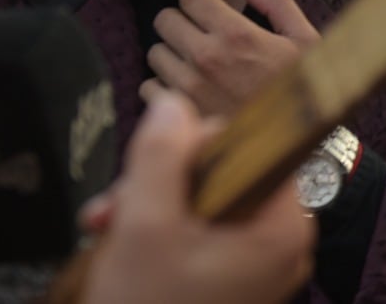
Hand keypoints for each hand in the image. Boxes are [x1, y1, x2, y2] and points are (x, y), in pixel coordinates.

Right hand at [81, 90, 314, 303]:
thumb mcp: (145, 226)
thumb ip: (160, 156)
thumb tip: (173, 103)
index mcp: (282, 225)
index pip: (256, 146)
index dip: (200, 143)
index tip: (153, 161)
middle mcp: (282, 242)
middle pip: (226, 172)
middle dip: (162, 179)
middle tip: (113, 203)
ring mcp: (257, 266)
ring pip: (205, 202)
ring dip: (150, 205)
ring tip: (103, 224)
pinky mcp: (231, 283)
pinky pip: (200, 234)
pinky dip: (160, 232)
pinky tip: (116, 240)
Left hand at [141, 0, 319, 115]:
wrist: (295, 146)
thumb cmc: (301, 92)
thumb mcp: (305, 40)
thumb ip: (278, 3)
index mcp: (236, 33)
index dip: (200, 0)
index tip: (210, 12)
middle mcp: (206, 57)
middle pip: (165, 20)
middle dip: (181, 22)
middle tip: (199, 35)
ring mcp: (188, 87)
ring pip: (154, 52)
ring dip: (171, 54)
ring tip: (194, 64)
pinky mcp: (177, 115)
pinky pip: (148, 88)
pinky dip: (163, 86)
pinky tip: (187, 89)